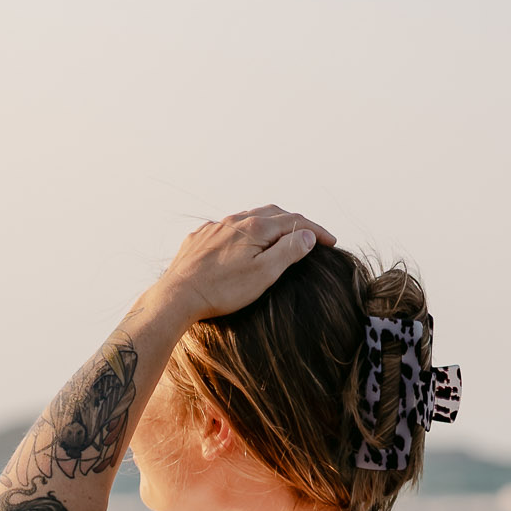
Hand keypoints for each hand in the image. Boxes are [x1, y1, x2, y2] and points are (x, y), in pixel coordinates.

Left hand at [153, 206, 335, 324]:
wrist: (178, 296)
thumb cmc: (223, 290)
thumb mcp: (264, 274)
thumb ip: (288, 251)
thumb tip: (307, 235)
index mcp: (256, 227)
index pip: (295, 221)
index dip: (316, 231)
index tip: (331, 242)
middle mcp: (235, 221)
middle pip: (274, 213)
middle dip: (296, 223)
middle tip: (311, 236)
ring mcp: (215, 228)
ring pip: (249, 218)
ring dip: (270, 224)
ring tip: (282, 236)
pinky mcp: (200, 238)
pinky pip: (228, 228)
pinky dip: (246, 232)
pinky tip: (244, 243)